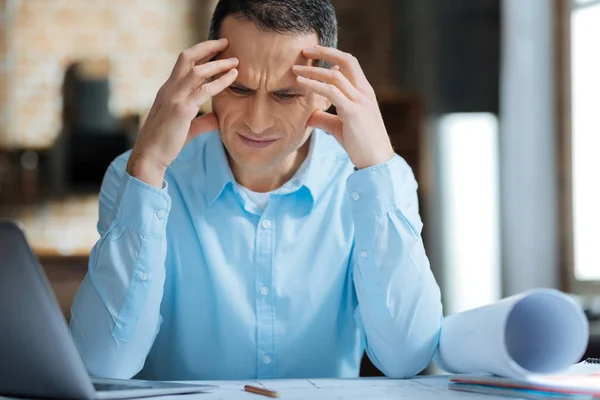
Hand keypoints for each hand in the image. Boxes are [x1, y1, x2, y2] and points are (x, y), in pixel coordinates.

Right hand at [127, 39, 238, 187]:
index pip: (183, 63)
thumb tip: (217, 118)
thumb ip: (202, 121)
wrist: (149, 156)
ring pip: (197, 71)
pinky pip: (204, 90)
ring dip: (218, 63)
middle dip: (207, 47)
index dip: (200, 53)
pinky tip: (233, 77)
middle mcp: (169, 89)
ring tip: (235, 61)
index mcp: (168, 90)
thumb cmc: (166, 143)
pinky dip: (220, 82)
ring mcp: (174, 97)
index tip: (217, 48)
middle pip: (187, 57)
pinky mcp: (181, 109)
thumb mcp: (187, 128)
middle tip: (226, 43)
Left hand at [292, 46, 394, 169]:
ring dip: (313, 70)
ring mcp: (360, 101)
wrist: (376, 161)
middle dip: (324, 52)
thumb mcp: (340, 127)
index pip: (350, 64)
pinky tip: (300, 83)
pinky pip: (331, 92)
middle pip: (346, 60)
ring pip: (335, 75)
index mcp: (364, 92)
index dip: (332, 56)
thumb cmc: (360, 144)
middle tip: (304, 50)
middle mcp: (364, 92)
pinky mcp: (352, 113)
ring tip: (295, 69)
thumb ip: (325, 118)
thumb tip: (308, 116)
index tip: (314, 54)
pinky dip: (314, 85)